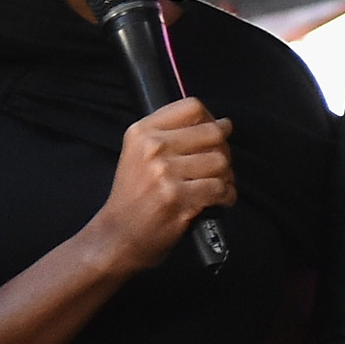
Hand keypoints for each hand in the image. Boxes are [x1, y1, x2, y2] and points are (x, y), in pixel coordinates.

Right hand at [85, 98, 234, 272]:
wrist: (117, 236)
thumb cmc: (133, 199)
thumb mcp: (138, 155)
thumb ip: (171, 136)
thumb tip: (219, 124)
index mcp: (142, 132)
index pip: (192, 107)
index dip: (212, 119)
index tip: (216, 133)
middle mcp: (152, 148)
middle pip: (212, 132)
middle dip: (225, 149)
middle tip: (221, 165)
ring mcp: (165, 173)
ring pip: (220, 161)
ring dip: (227, 176)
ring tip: (218, 186)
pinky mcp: (178, 198)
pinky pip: (220, 188)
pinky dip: (227, 196)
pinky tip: (218, 201)